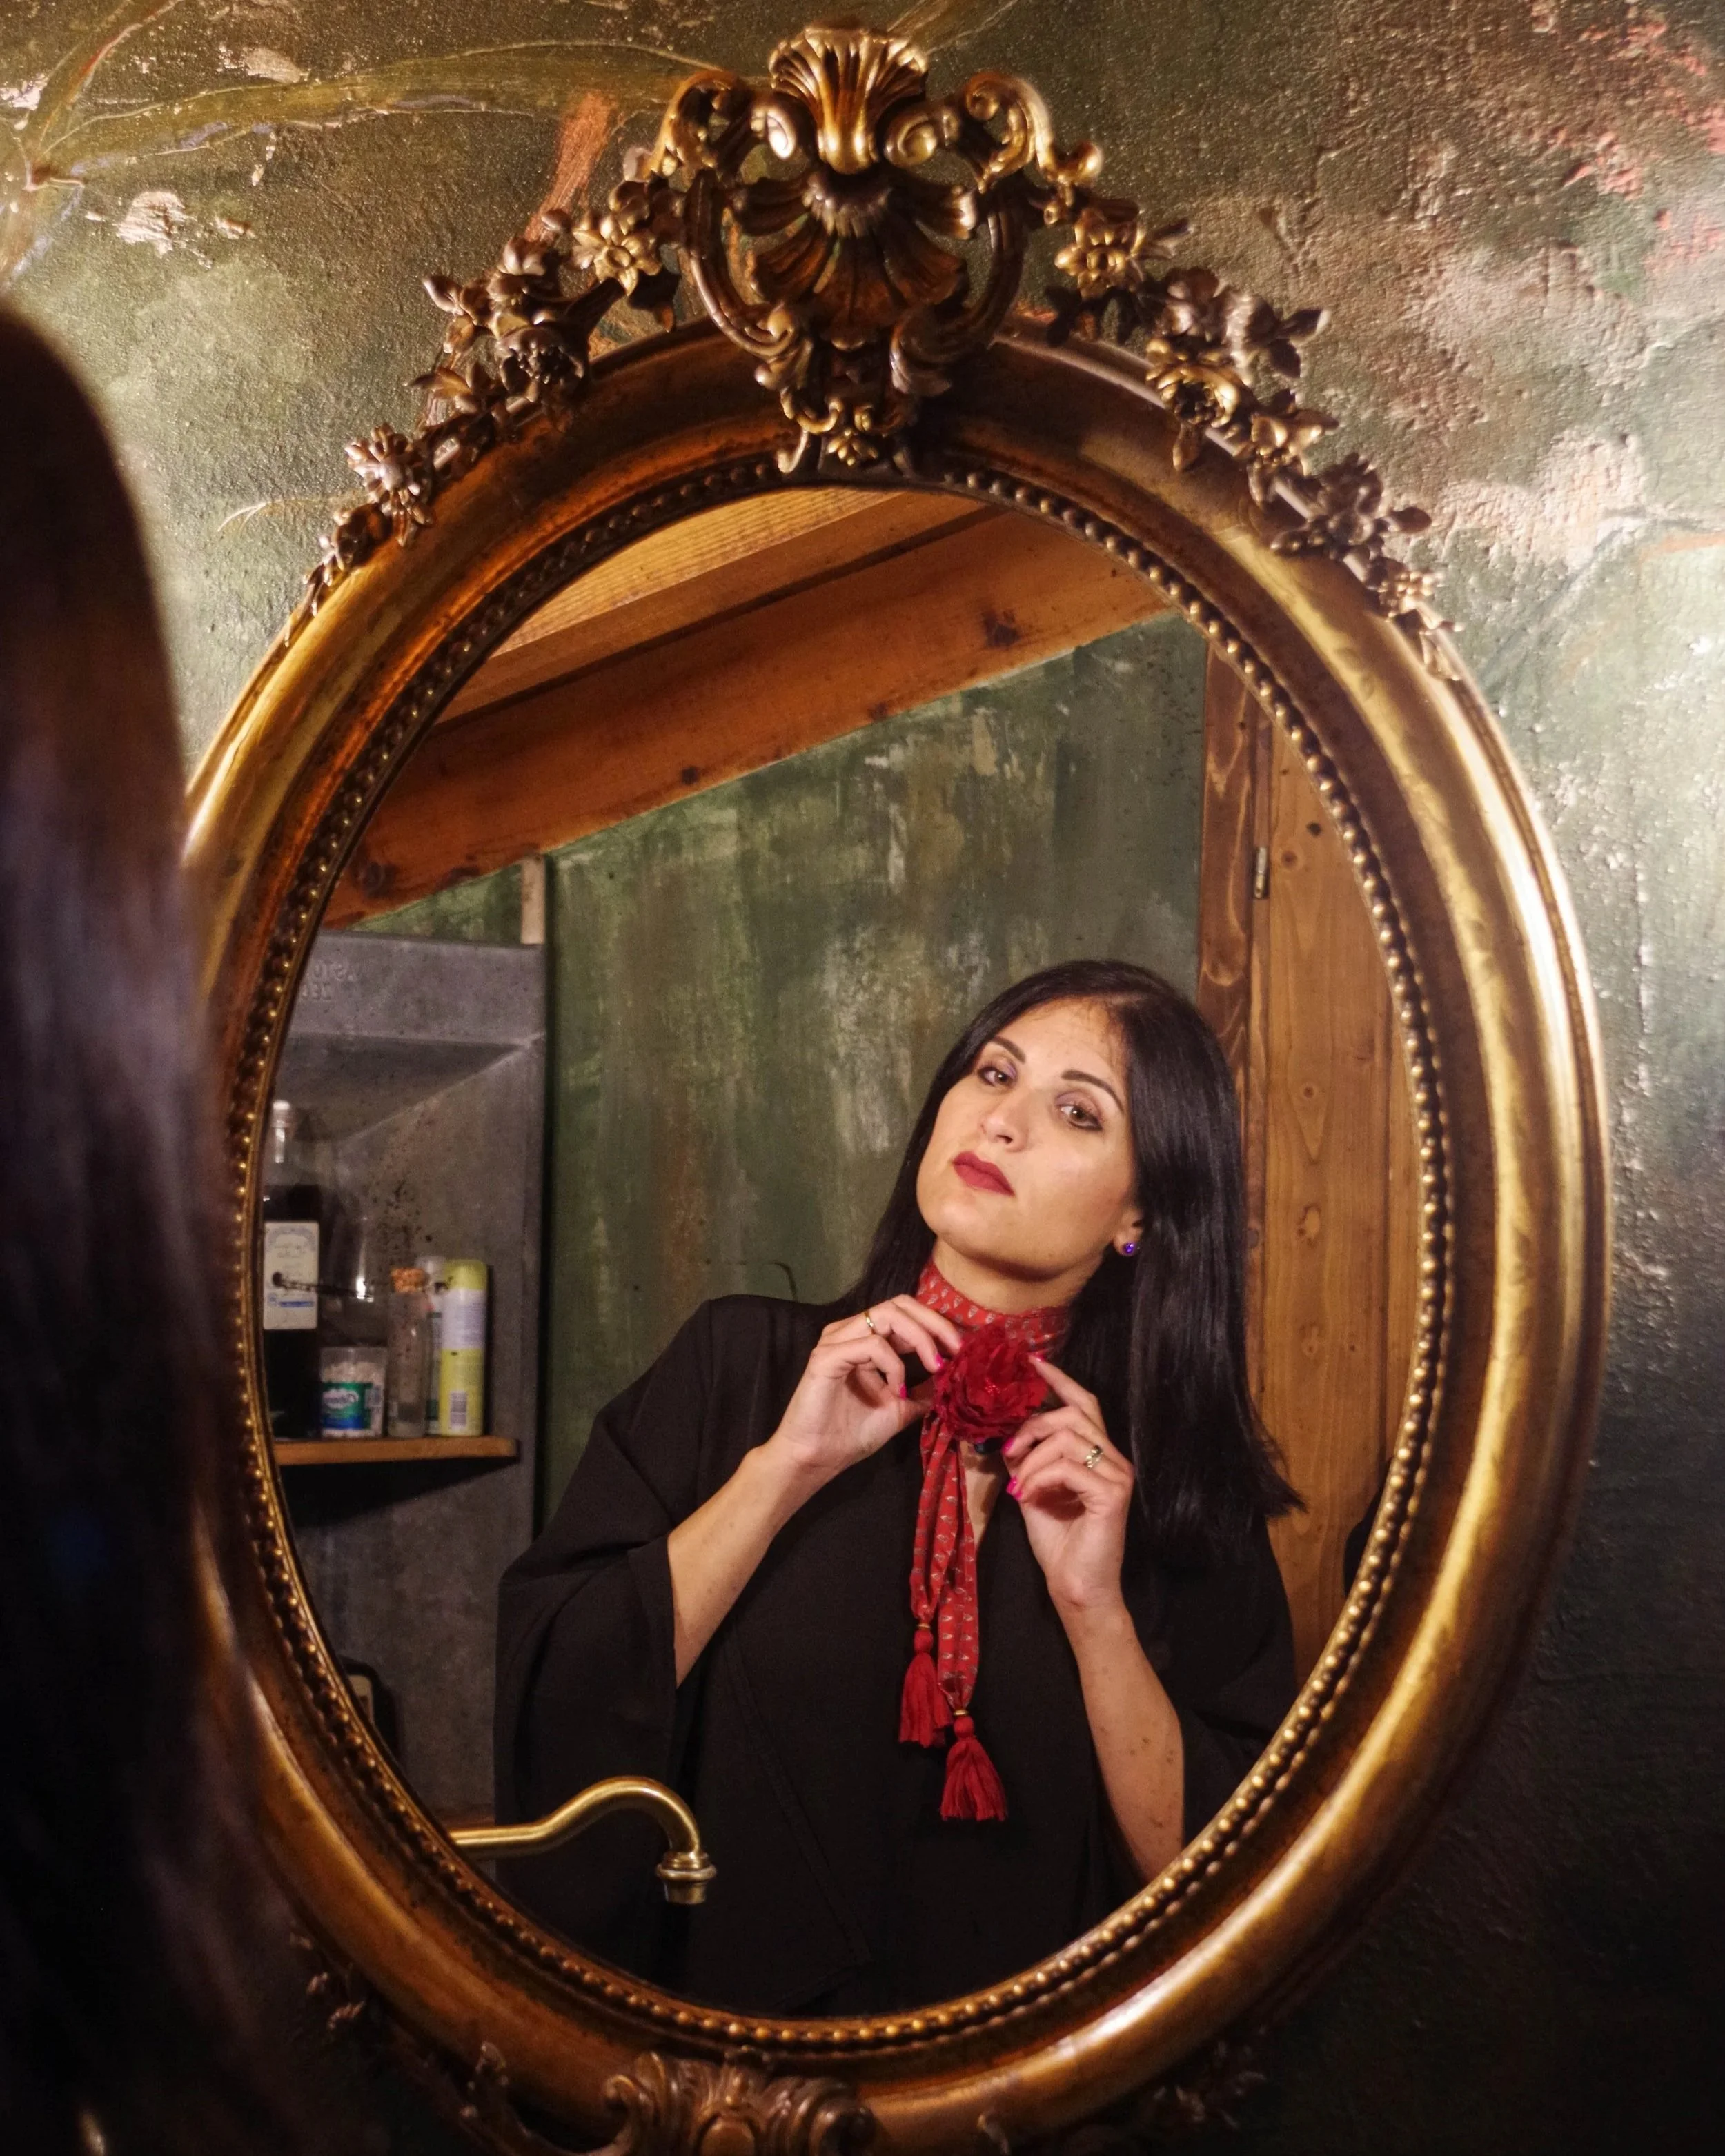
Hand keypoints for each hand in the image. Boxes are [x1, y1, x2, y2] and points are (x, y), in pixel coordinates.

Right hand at [761, 1296, 964, 1502]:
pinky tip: (895, 1389)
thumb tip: (952, 1376)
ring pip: (888, 1315)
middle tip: (956, 1349)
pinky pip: (871, 1344)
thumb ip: (922, 1389)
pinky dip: (893, 1364)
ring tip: (935, 1366)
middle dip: (935, 1323)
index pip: (907, 1313)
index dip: (938, 1325)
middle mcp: (850, 1332)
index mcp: (866, 1339)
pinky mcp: (826, 1356)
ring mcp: (836, 1340)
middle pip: (900, 1304)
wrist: (816, 1459)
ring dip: (920, 1339)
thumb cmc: (851, 1434)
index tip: (964, 1349)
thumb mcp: (899, 1408)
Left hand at [1002, 1358, 1132, 1617]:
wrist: (1076, 1588)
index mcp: (1097, 1454)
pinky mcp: (1113, 1494)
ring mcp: (1117, 1475)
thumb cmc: (1058, 1541)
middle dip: (1032, 1424)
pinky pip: (1068, 1466)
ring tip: (1018, 1484)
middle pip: (1073, 1414)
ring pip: (1068, 1436)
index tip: (1029, 1362)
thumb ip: (1023, 1458)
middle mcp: (1113, 1458)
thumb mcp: (1031, 1488)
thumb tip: (999, 1430)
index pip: (1083, 1402)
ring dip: (1032, 1457)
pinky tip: (1027, 1496)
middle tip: (1008, 1450)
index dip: (1058, 1380)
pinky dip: (1040, 1477)